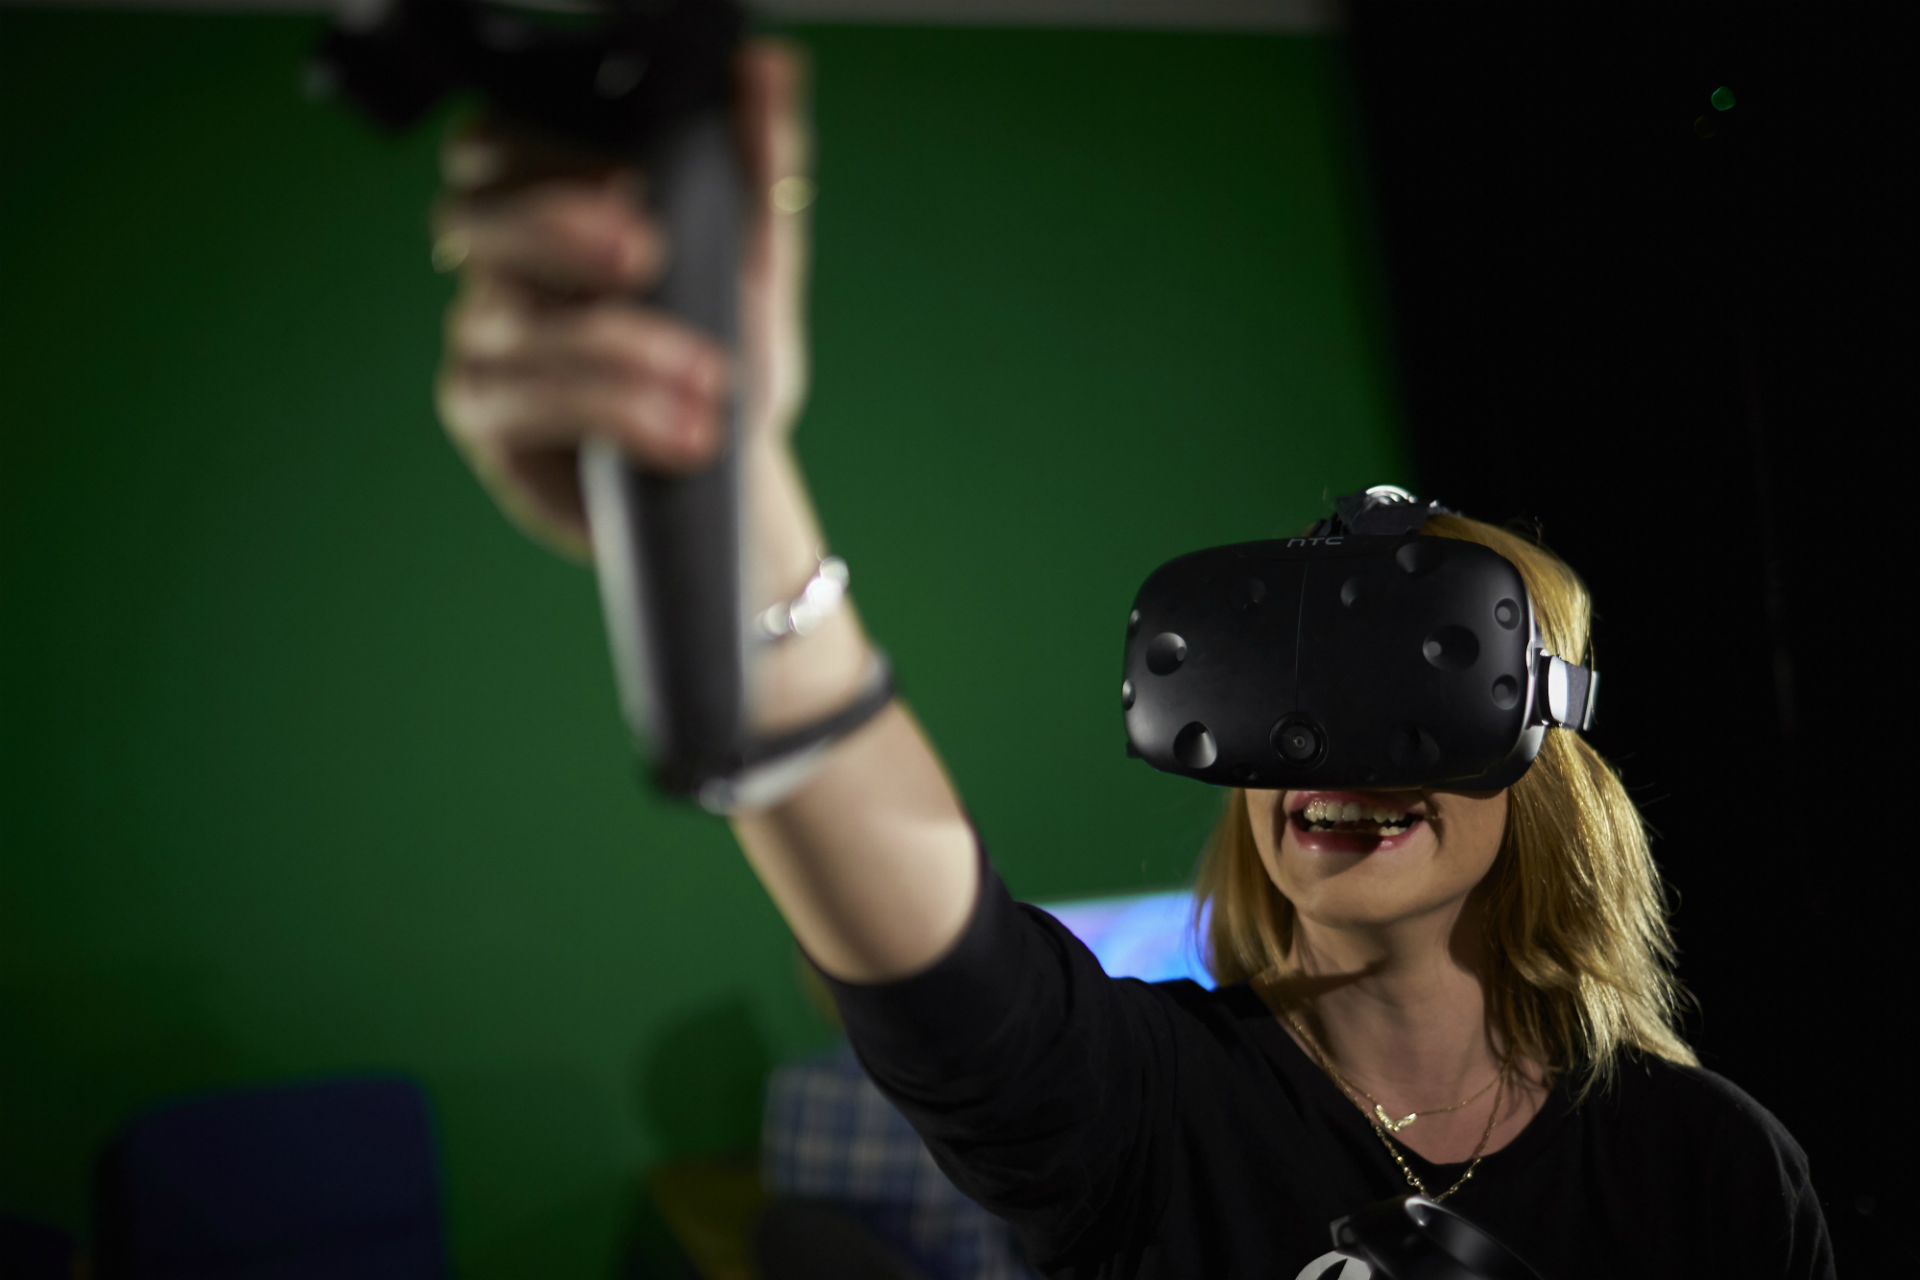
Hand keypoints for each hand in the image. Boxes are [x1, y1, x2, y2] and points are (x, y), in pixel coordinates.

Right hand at [431, 41, 812, 557]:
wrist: (732, 474)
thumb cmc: (726, 358)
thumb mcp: (759, 260)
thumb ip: (759, 162)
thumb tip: (764, 66)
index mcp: (552, 208)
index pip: (497, 146)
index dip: (544, 151)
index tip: (632, 177)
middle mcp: (505, 268)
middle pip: (473, 216)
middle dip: (557, 225)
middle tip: (646, 254)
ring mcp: (487, 343)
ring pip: (511, 320)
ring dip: (619, 348)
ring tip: (710, 380)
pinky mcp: (489, 418)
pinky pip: (523, 400)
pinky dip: (612, 410)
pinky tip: (680, 431)